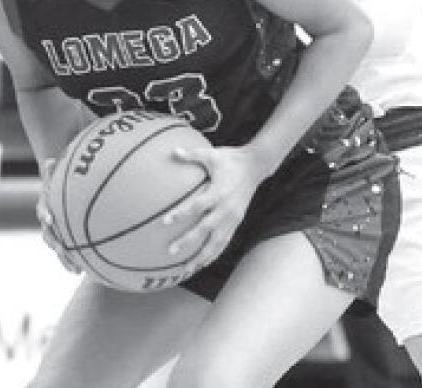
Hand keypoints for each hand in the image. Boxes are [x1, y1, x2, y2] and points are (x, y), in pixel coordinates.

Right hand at [36, 158, 80, 273]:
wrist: (60, 193)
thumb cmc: (62, 182)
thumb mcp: (59, 175)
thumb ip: (55, 171)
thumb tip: (50, 160)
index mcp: (46, 205)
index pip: (43, 209)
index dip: (45, 213)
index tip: (50, 219)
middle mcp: (48, 221)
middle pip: (48, 235)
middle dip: (55, 244)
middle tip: (62, 250)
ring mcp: (55, 233)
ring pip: (57, 248)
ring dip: (64, 259)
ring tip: (75, 269)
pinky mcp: (63, 241)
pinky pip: (67, 254)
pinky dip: (72, 263)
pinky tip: (82, 272)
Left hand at [161, 145, 265, 272]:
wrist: (256, 166)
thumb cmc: (231, 159)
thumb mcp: (212, 154)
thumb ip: (192, 155)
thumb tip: (172, 152)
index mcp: (218, 192)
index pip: (197, 206)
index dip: (181, 214)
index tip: (165, 222)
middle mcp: (226, 209)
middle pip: (205, 229)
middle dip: (188, 242)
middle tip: (171, 251)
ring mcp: (233, 218)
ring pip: (216, 242)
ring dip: (201, 256)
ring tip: (186, 269)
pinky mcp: (237, 222)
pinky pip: (224, 242)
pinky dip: (213, 254)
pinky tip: (202, 263)